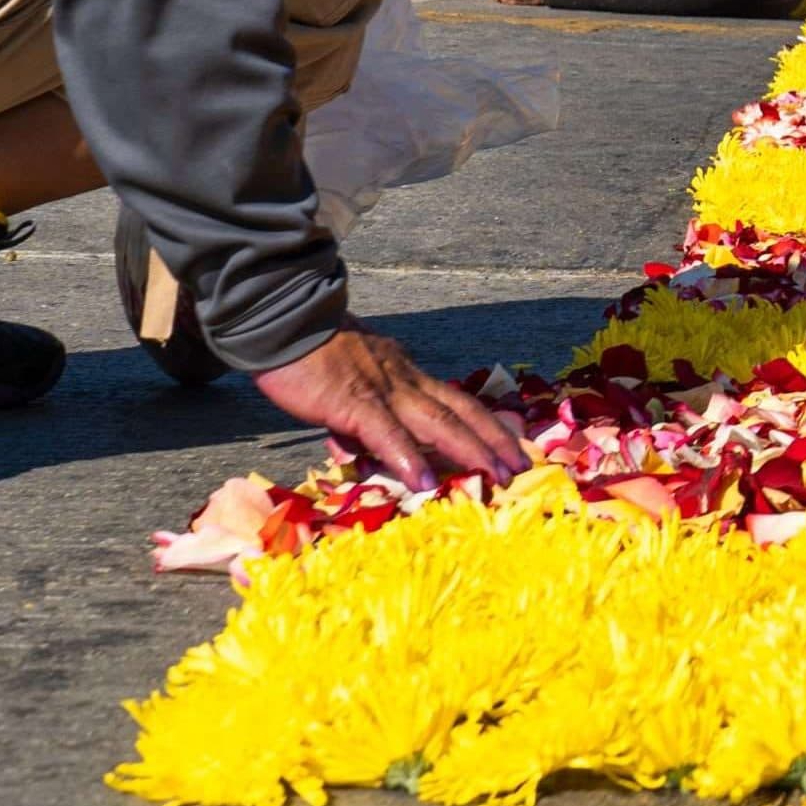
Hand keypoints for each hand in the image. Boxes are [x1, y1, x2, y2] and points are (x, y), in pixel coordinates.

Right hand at [254, 324, 526, 491]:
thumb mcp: (347, 388)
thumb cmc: (311, 355)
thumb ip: (357, 422)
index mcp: (405, 376)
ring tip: (495, 477)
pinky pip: (386, 432)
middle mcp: (405, 381)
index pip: (456, 401)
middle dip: (494, 440)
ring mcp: (384, 389)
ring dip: (470, 450)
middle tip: (521, 468)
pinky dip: (406, 457)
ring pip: (438, 422)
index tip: (511, 445)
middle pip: (461, 411)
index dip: (485, 424)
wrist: (285, 322)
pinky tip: (422, 482)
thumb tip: (358, 455)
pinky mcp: (354, 401)